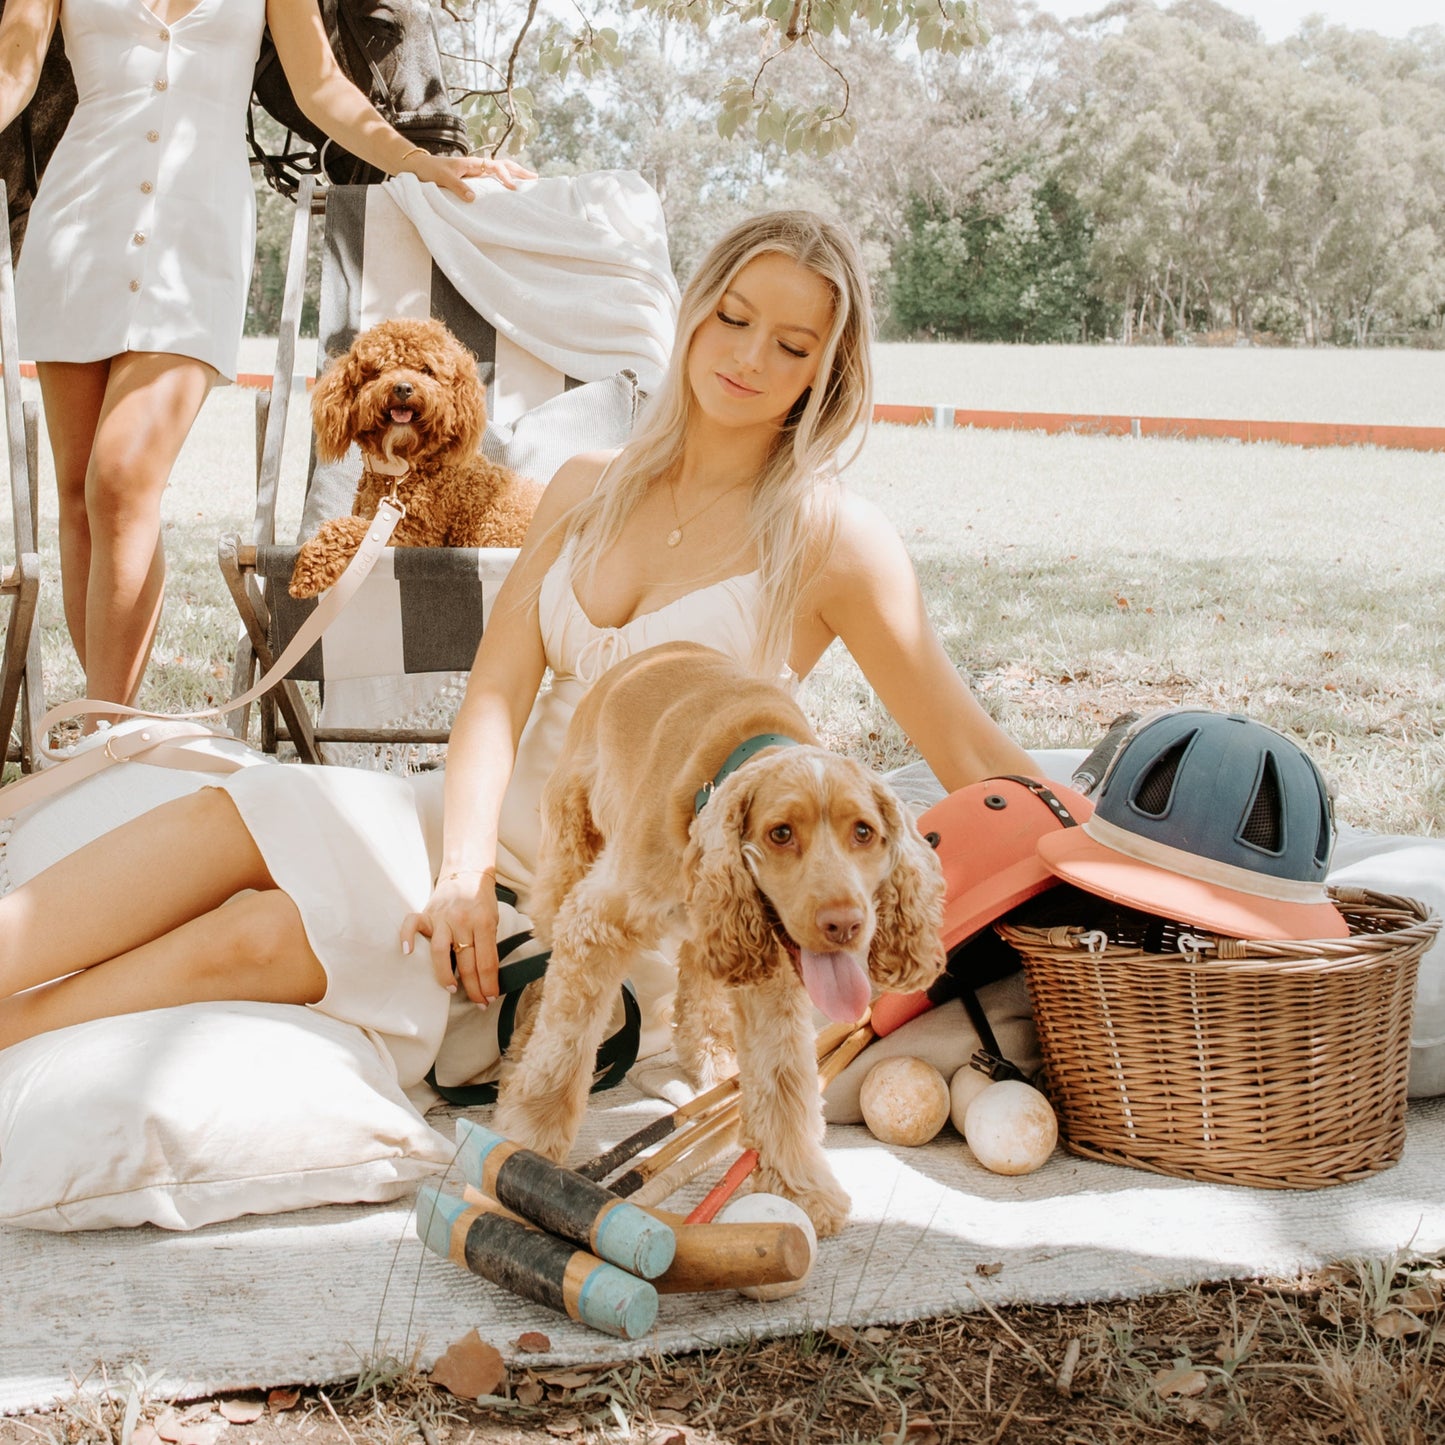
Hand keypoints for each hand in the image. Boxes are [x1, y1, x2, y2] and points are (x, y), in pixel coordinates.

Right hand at [400, 869, 500, 1004]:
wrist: (467, 872)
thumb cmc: (481, 900)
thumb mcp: (493, 919)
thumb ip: (488, 943)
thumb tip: (487, 975)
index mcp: (484, 922)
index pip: (487, 961)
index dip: (489, 983)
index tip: (489, 998)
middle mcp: (462, 921)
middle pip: (467, 961)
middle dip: (474, 987)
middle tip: (479, 1002)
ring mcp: (442, 917)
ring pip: (441, 950)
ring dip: (446, 973)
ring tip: (452, 989)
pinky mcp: (427, 913)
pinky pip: (412, 924)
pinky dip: (407, 937)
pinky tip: (406, 952)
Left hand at [405, 150, 536, 201]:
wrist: (418, 166)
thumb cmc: (429, 170)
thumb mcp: (442, 178)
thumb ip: (458, 187)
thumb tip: (474, 198)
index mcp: (472, 164)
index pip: (495, 167)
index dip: (505, 177)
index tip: (512, 188)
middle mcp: (476, 166)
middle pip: (503, 165)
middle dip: (519, 171)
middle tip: (535, 178)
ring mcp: (475, 172)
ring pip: (500, 170)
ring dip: (514, 174)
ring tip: (529, 180)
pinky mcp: (473, 178)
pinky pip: (493, 178)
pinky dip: (505, 180)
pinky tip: (511, 186)